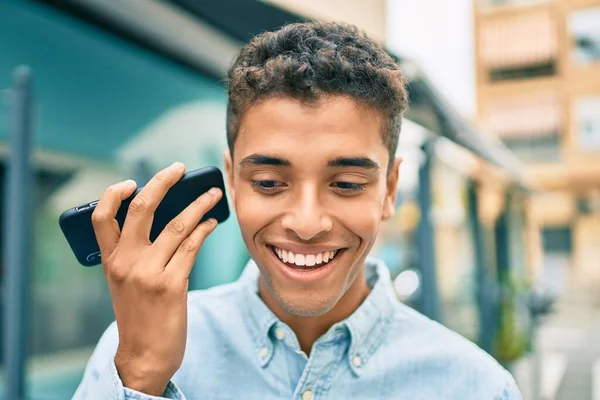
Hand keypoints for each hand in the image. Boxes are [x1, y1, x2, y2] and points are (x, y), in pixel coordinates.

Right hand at [91, 162, 221, 394]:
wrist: (145, 355)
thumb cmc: (139, 316)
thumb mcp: (125, 283)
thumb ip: (135, 254)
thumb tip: (167, 218)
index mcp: (110, 261)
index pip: (101, 218)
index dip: (114, 194)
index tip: (132, 181)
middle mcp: (125, 263)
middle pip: (141, 209)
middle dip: (162, 182)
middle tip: (179, 168)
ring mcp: (148, 273)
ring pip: (176, 225)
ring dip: (198, 204)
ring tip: (214, 194)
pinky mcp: (171, 284)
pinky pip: (192, 245)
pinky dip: (204, 229)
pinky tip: (213, 222)